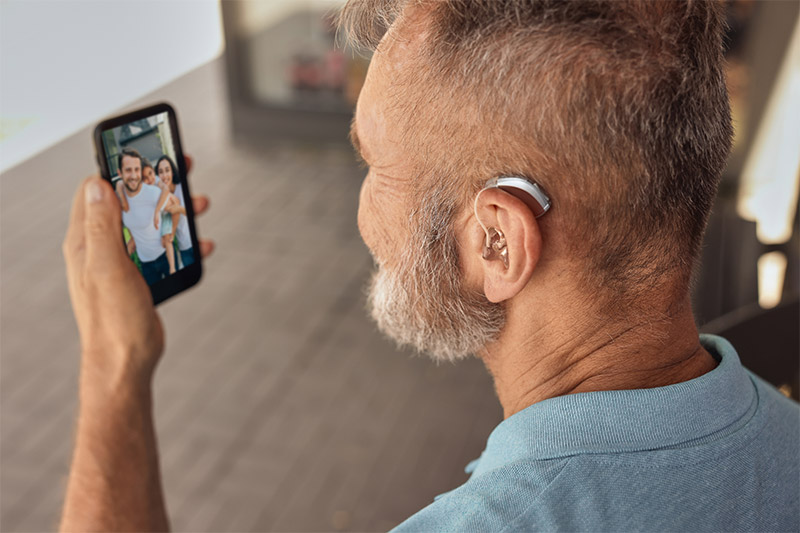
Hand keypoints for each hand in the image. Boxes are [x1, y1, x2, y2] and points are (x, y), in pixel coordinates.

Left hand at [63, 155, 213, 392]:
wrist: (126, 363)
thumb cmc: (113, 321)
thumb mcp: (108, 267)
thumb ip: (102, 225)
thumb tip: (97, 184)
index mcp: (86, 241)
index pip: (96, 189)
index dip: (119, 167)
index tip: (144, 152)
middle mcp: (101, 247)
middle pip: (129, 202)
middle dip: (157, 185)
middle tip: (183, 170)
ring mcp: (122, 263)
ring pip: (150, 225)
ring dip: (176, 212)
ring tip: (201, 205)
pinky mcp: (140, 278)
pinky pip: (163, 250)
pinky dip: (183, 243)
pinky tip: (202, 245)